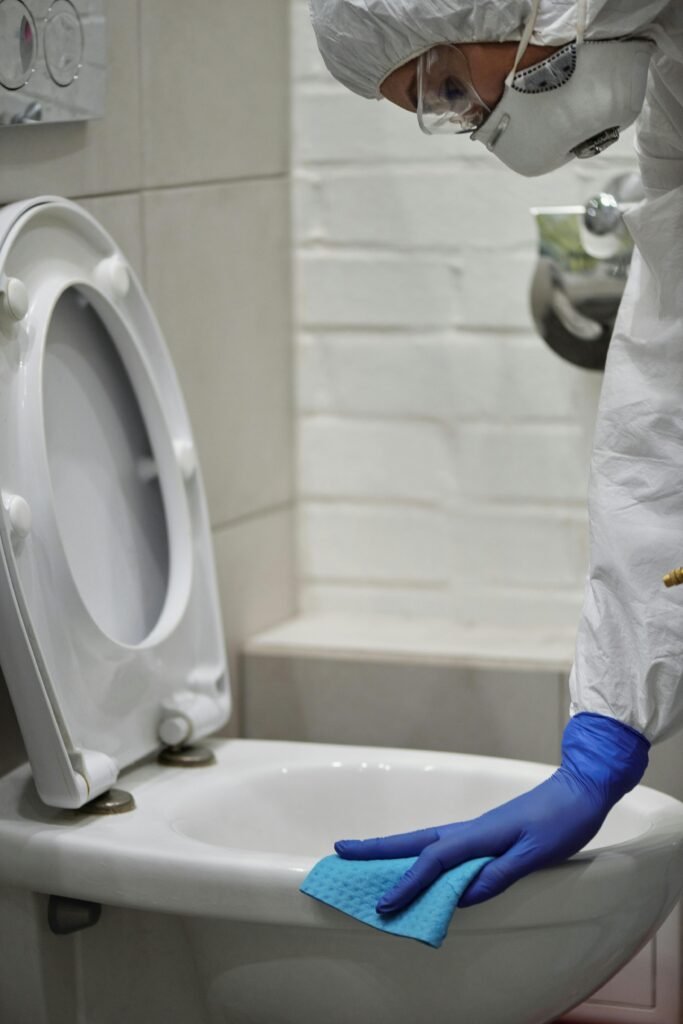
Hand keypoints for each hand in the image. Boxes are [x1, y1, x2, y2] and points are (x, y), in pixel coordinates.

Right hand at [335, 713, 648, 910]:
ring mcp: (473, 831)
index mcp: (478, 835)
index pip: (433, 862)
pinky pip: (439, 847)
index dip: (408, 885)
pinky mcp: (482, 834)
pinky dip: (416, 855)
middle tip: (339, 851)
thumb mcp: (536, 853)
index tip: (383, 905)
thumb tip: (462, 895)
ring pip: (422, 842)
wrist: (579, 789)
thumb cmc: (561, 820)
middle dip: (375, 849)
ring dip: (391, 851)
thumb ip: (499, 873)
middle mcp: (469, 830)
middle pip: (413, 842)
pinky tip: (412, 863)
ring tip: (362, 857)